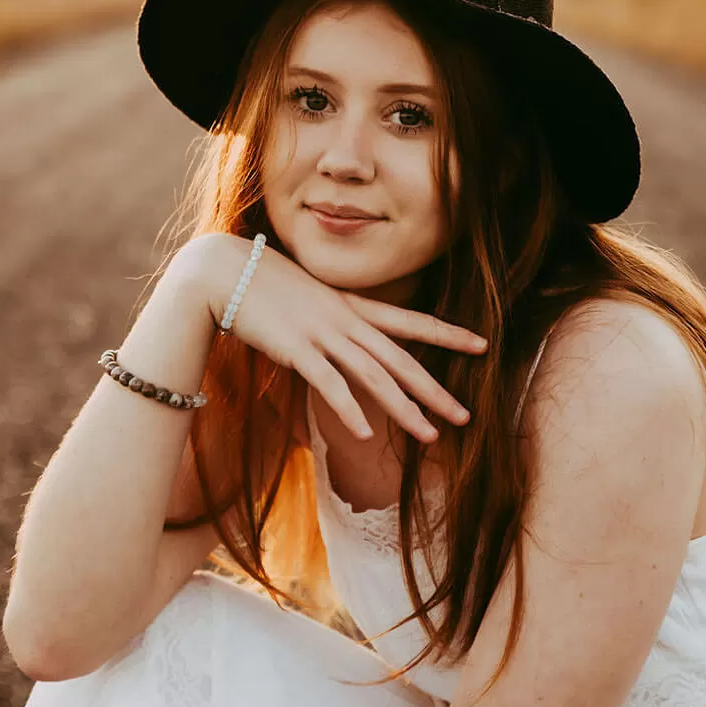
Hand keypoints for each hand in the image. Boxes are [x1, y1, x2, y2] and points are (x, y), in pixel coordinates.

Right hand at [175, 232, 488, 442]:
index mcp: (350, 305)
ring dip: (404, 409)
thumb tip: (343, 334)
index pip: (410, 321)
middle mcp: (345, 320)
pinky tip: (367, 433)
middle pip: (400, 359)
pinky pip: (329, 384)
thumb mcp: (306, 296)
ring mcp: (322, 334)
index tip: (482, 344)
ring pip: (374, 376)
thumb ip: (329, 315)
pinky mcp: (296, 350)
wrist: (222, 271)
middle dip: (435, 390)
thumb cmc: (260, 283)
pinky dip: (349, 410)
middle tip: (465, 415)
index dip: (448, 334)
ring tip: (430, 435)